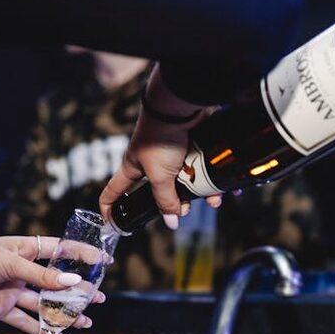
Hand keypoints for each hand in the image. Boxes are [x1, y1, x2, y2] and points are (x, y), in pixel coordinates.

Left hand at [0, 237, 104, 333]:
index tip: (103, 260)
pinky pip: (27, 322)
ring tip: (85, 322)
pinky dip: (44, 331)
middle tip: (98, 298)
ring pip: (44, 305)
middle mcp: (21, 271)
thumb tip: (72, 284)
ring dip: (64, 314)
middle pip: (55, 283)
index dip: (82, 255)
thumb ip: (42, 277)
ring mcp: (13, 291)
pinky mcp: (3, 309)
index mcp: (24, 250)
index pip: (60, 251)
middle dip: (77, 292)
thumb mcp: (11, 263)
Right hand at [99, 64, 220, 229]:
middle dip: (174, 204)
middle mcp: (150, 163)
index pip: (114, 192)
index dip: (110, 208)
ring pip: (184, 182)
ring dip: (199, 193)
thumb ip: (165, 200)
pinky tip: (224, 190)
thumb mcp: (160, 175)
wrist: (181, 109)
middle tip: (184, 211)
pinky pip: (200, 170)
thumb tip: (172, 223)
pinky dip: (212, 180)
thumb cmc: (160, 139)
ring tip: (213, 200)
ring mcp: (171, 156)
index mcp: (133, 168)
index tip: (113, 224)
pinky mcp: (190, 148)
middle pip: (158, 191)